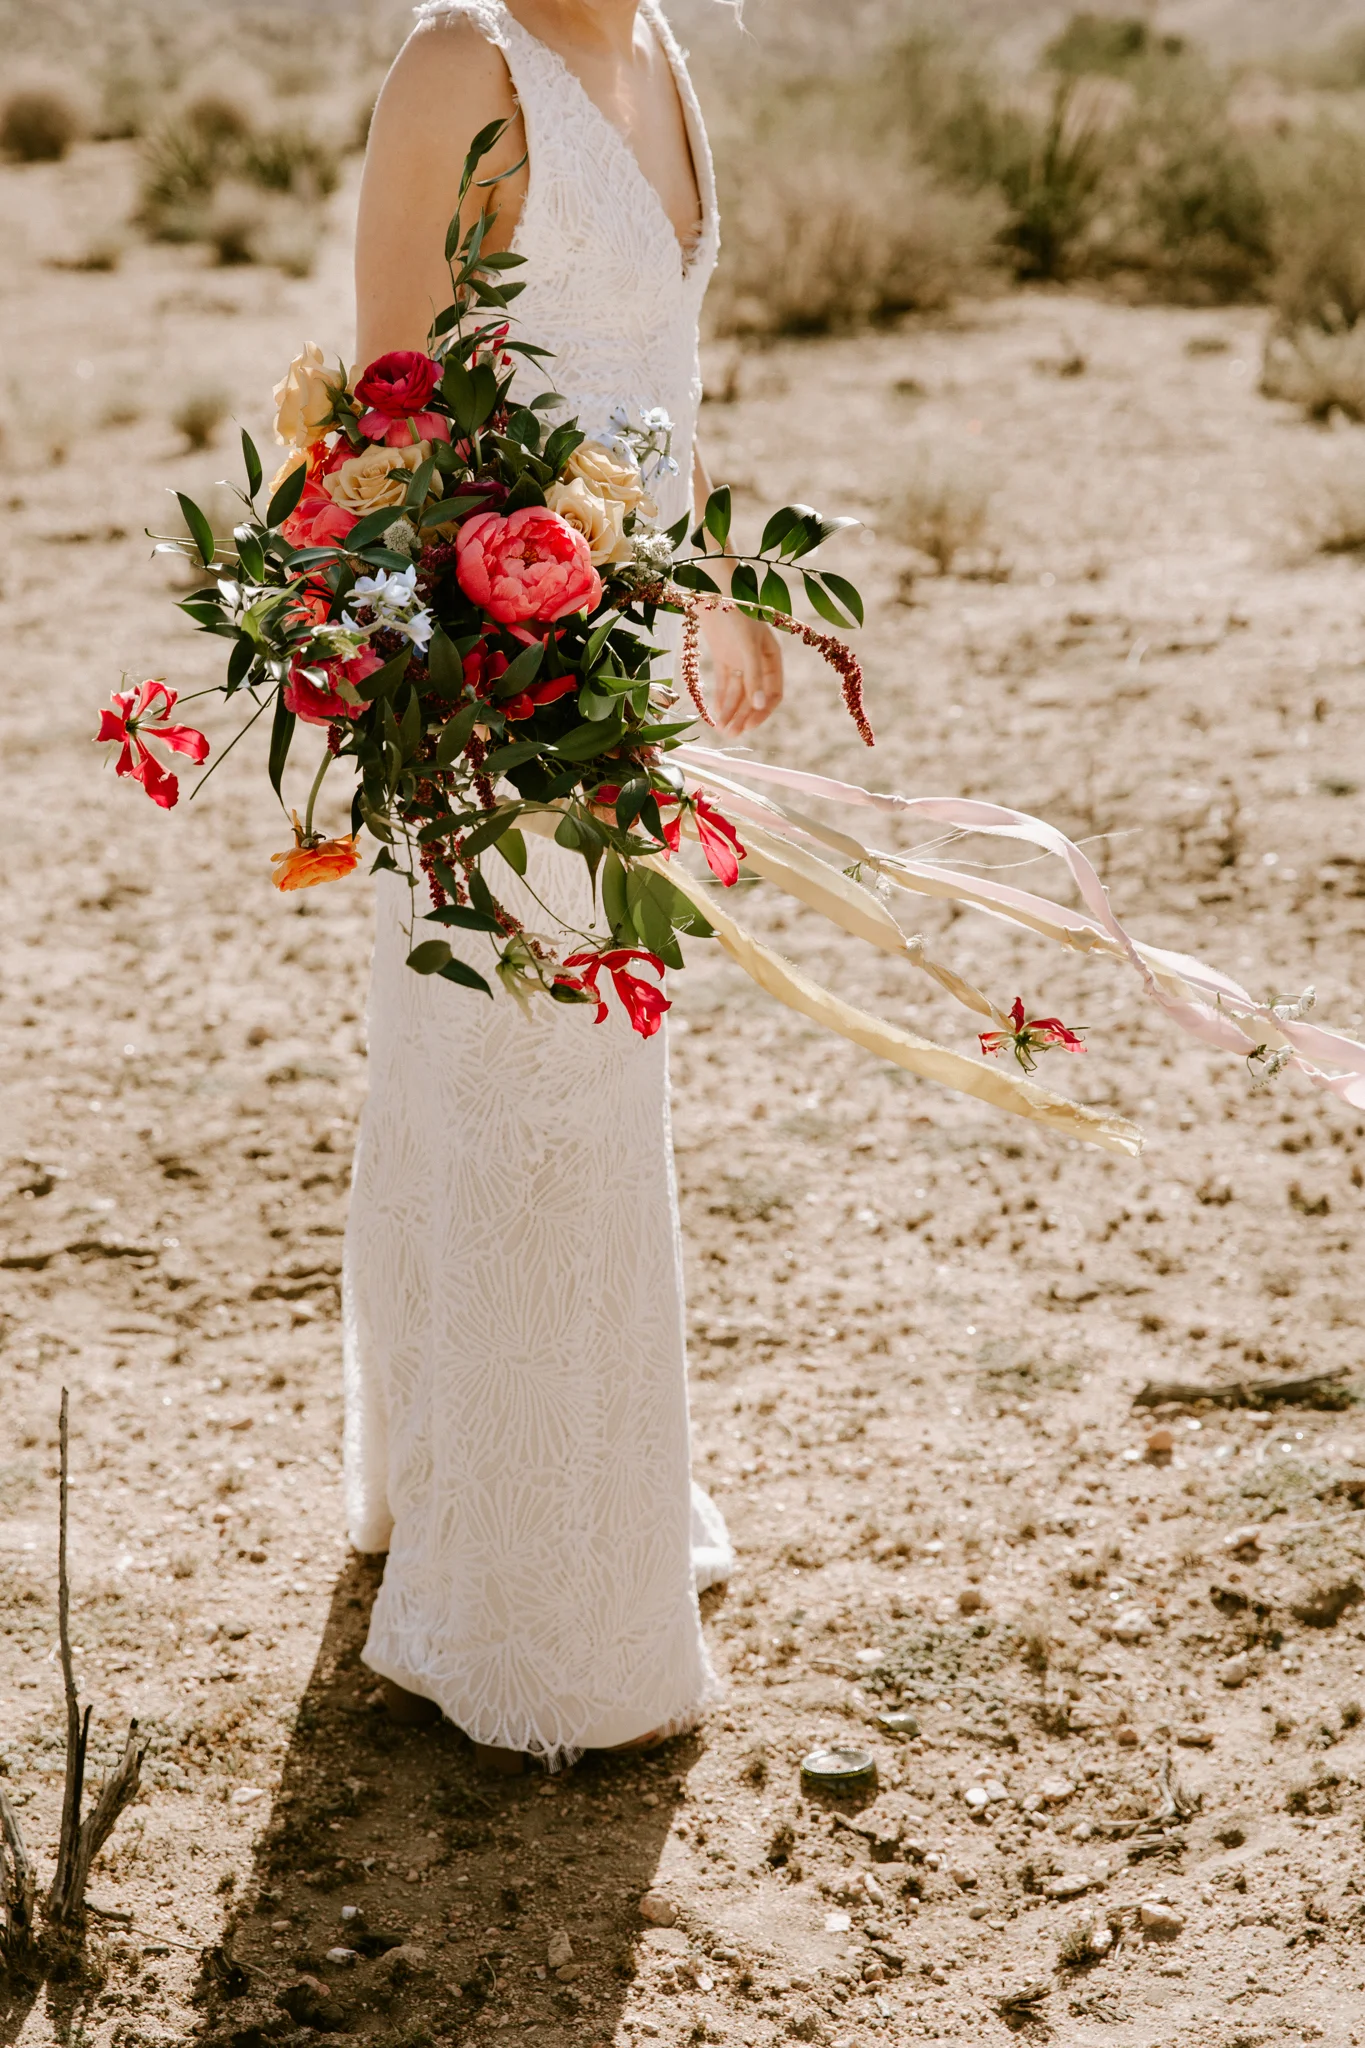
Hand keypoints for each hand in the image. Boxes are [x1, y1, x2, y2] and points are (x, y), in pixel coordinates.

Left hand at [698, 602, 783, 735]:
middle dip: (743, 716)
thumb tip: (759, 705)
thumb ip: (754, 676)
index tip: (748, 727)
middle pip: (753, 696)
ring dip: (731, 711)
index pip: (774, 693)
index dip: (762, 712)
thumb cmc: (736, 612)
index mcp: (773, 657)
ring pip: (738, 692)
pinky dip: (720, 698)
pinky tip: (715, 714)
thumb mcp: (748, 646)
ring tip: (721, 729)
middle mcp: (759, 660)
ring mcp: (740, 659)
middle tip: (730, 734)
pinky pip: (725, 684)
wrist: (712, 587)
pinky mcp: (724, 655)